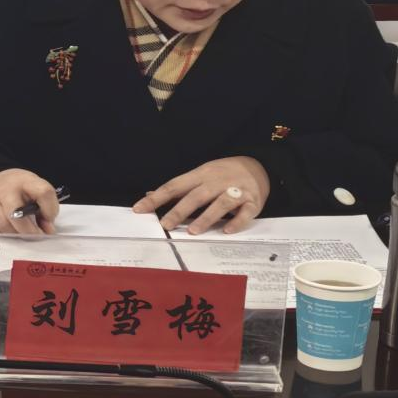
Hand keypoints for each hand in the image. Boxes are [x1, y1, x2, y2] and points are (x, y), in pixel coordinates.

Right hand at [0, 169, 59, 234]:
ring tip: (19, 232)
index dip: (50, 210)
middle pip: (18, 214)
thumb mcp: (35, 191)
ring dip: (14, 234)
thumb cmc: (17, 189)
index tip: (49, 220)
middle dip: (29, 231)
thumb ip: (46, 209)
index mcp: (24, 180)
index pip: (43, 192)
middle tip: (35, 235)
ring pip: (3, 225)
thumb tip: (48, 230)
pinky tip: (3, 230)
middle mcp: (4, 187)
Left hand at [132, 156, 270, 234]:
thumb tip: (150, 194)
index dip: (156, 197)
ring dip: (206, 217)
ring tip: (192, 231)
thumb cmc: (222, 173)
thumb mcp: (199, 175)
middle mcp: (217, 181)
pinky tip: (227, 231)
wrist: (258, 166)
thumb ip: (178, 187)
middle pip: (196, 196)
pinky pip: (245, 213)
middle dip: (180, 210)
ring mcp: (236, 191)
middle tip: (165, 225)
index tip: (139, 208)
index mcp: (200, 174)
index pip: (174, 186)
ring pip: (220, 204)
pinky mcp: (253, 201)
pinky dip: (236, 222)